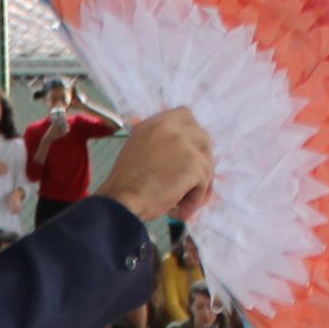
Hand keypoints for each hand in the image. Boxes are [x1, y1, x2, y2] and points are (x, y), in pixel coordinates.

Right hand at [93, 108, 215, 226]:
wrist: (121, 198)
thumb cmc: (124, 182)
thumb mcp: (137, 148)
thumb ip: (157, 142)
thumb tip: (175, 153)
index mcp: (157, 122)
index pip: (186, 116)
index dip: (190, 136)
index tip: (186, 155)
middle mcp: (173, 127)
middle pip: (203, 140)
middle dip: (201, 162)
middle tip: (191, 183)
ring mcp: (186, 144)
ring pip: (206, 164)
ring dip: (198, 185)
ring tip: (181, 204)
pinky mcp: (195, 164)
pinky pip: (203, 184)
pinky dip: (194, 201)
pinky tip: (179, 211)